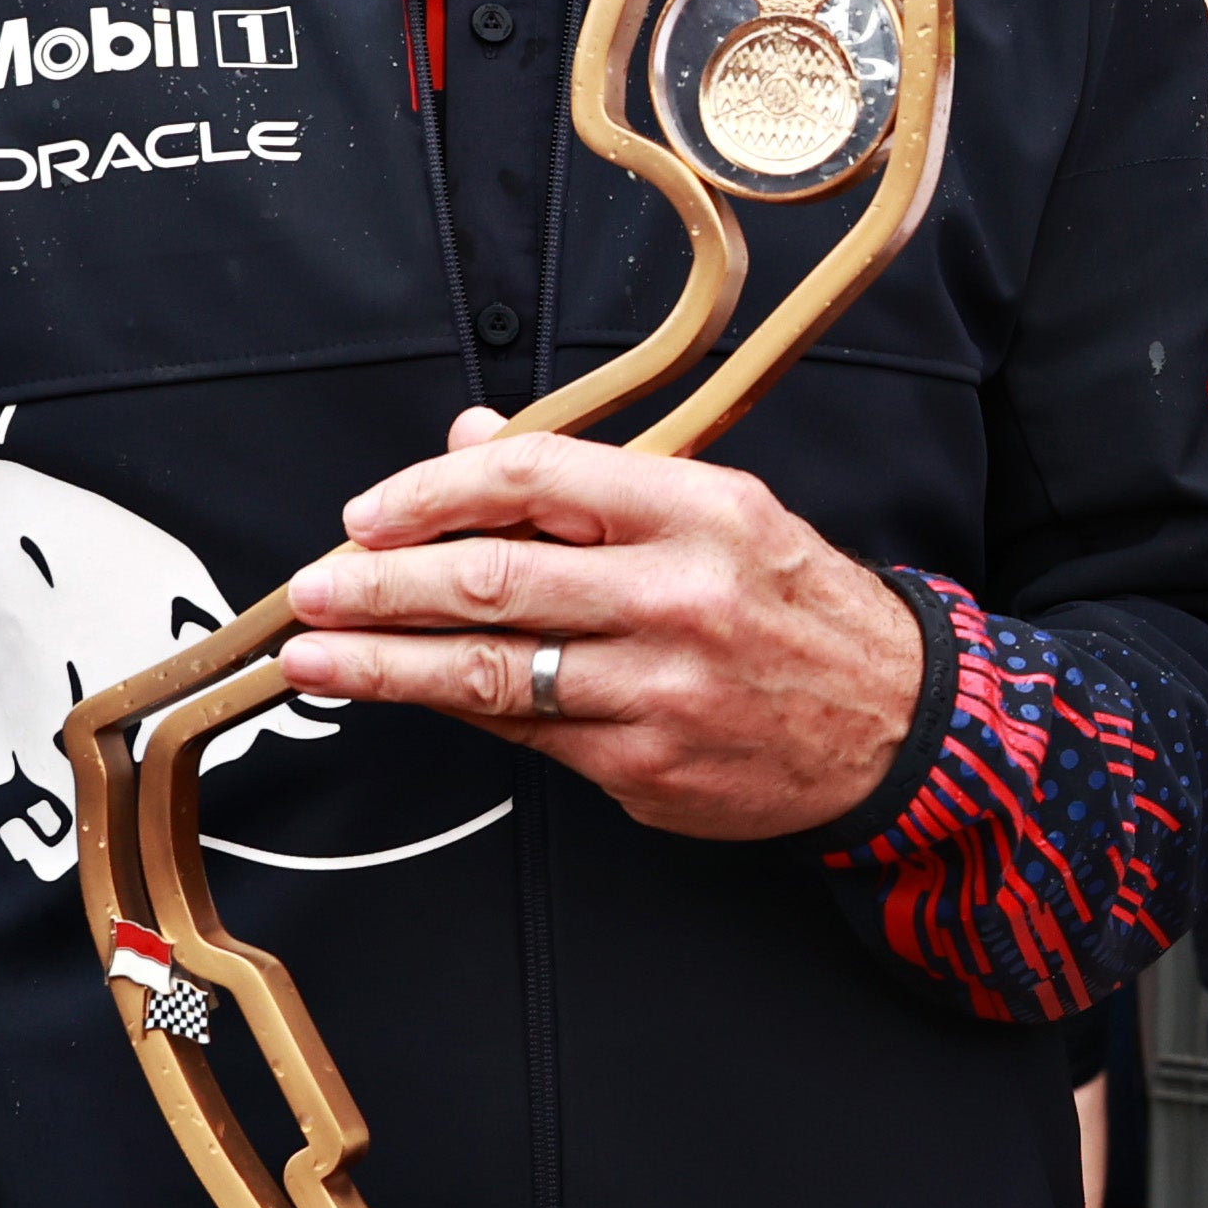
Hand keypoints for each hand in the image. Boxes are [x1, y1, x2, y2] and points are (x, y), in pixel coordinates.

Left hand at [283, 414, 924, 840]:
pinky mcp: (646, 767)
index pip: (532, 480)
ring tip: (318, 660)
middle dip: (376, 589)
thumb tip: (471, 440)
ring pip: (487, 674)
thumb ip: (589, 481)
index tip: (366, 516)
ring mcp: (660, 691)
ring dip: (383, 667)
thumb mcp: (719, 510)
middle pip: (490, 582)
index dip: (430, 494)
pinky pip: (529, 735)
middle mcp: (678, 596)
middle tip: (310, 593)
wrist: (897, 723)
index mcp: (697, 510)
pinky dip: (465, 713)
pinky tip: (418, 698)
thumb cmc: (797, 605)